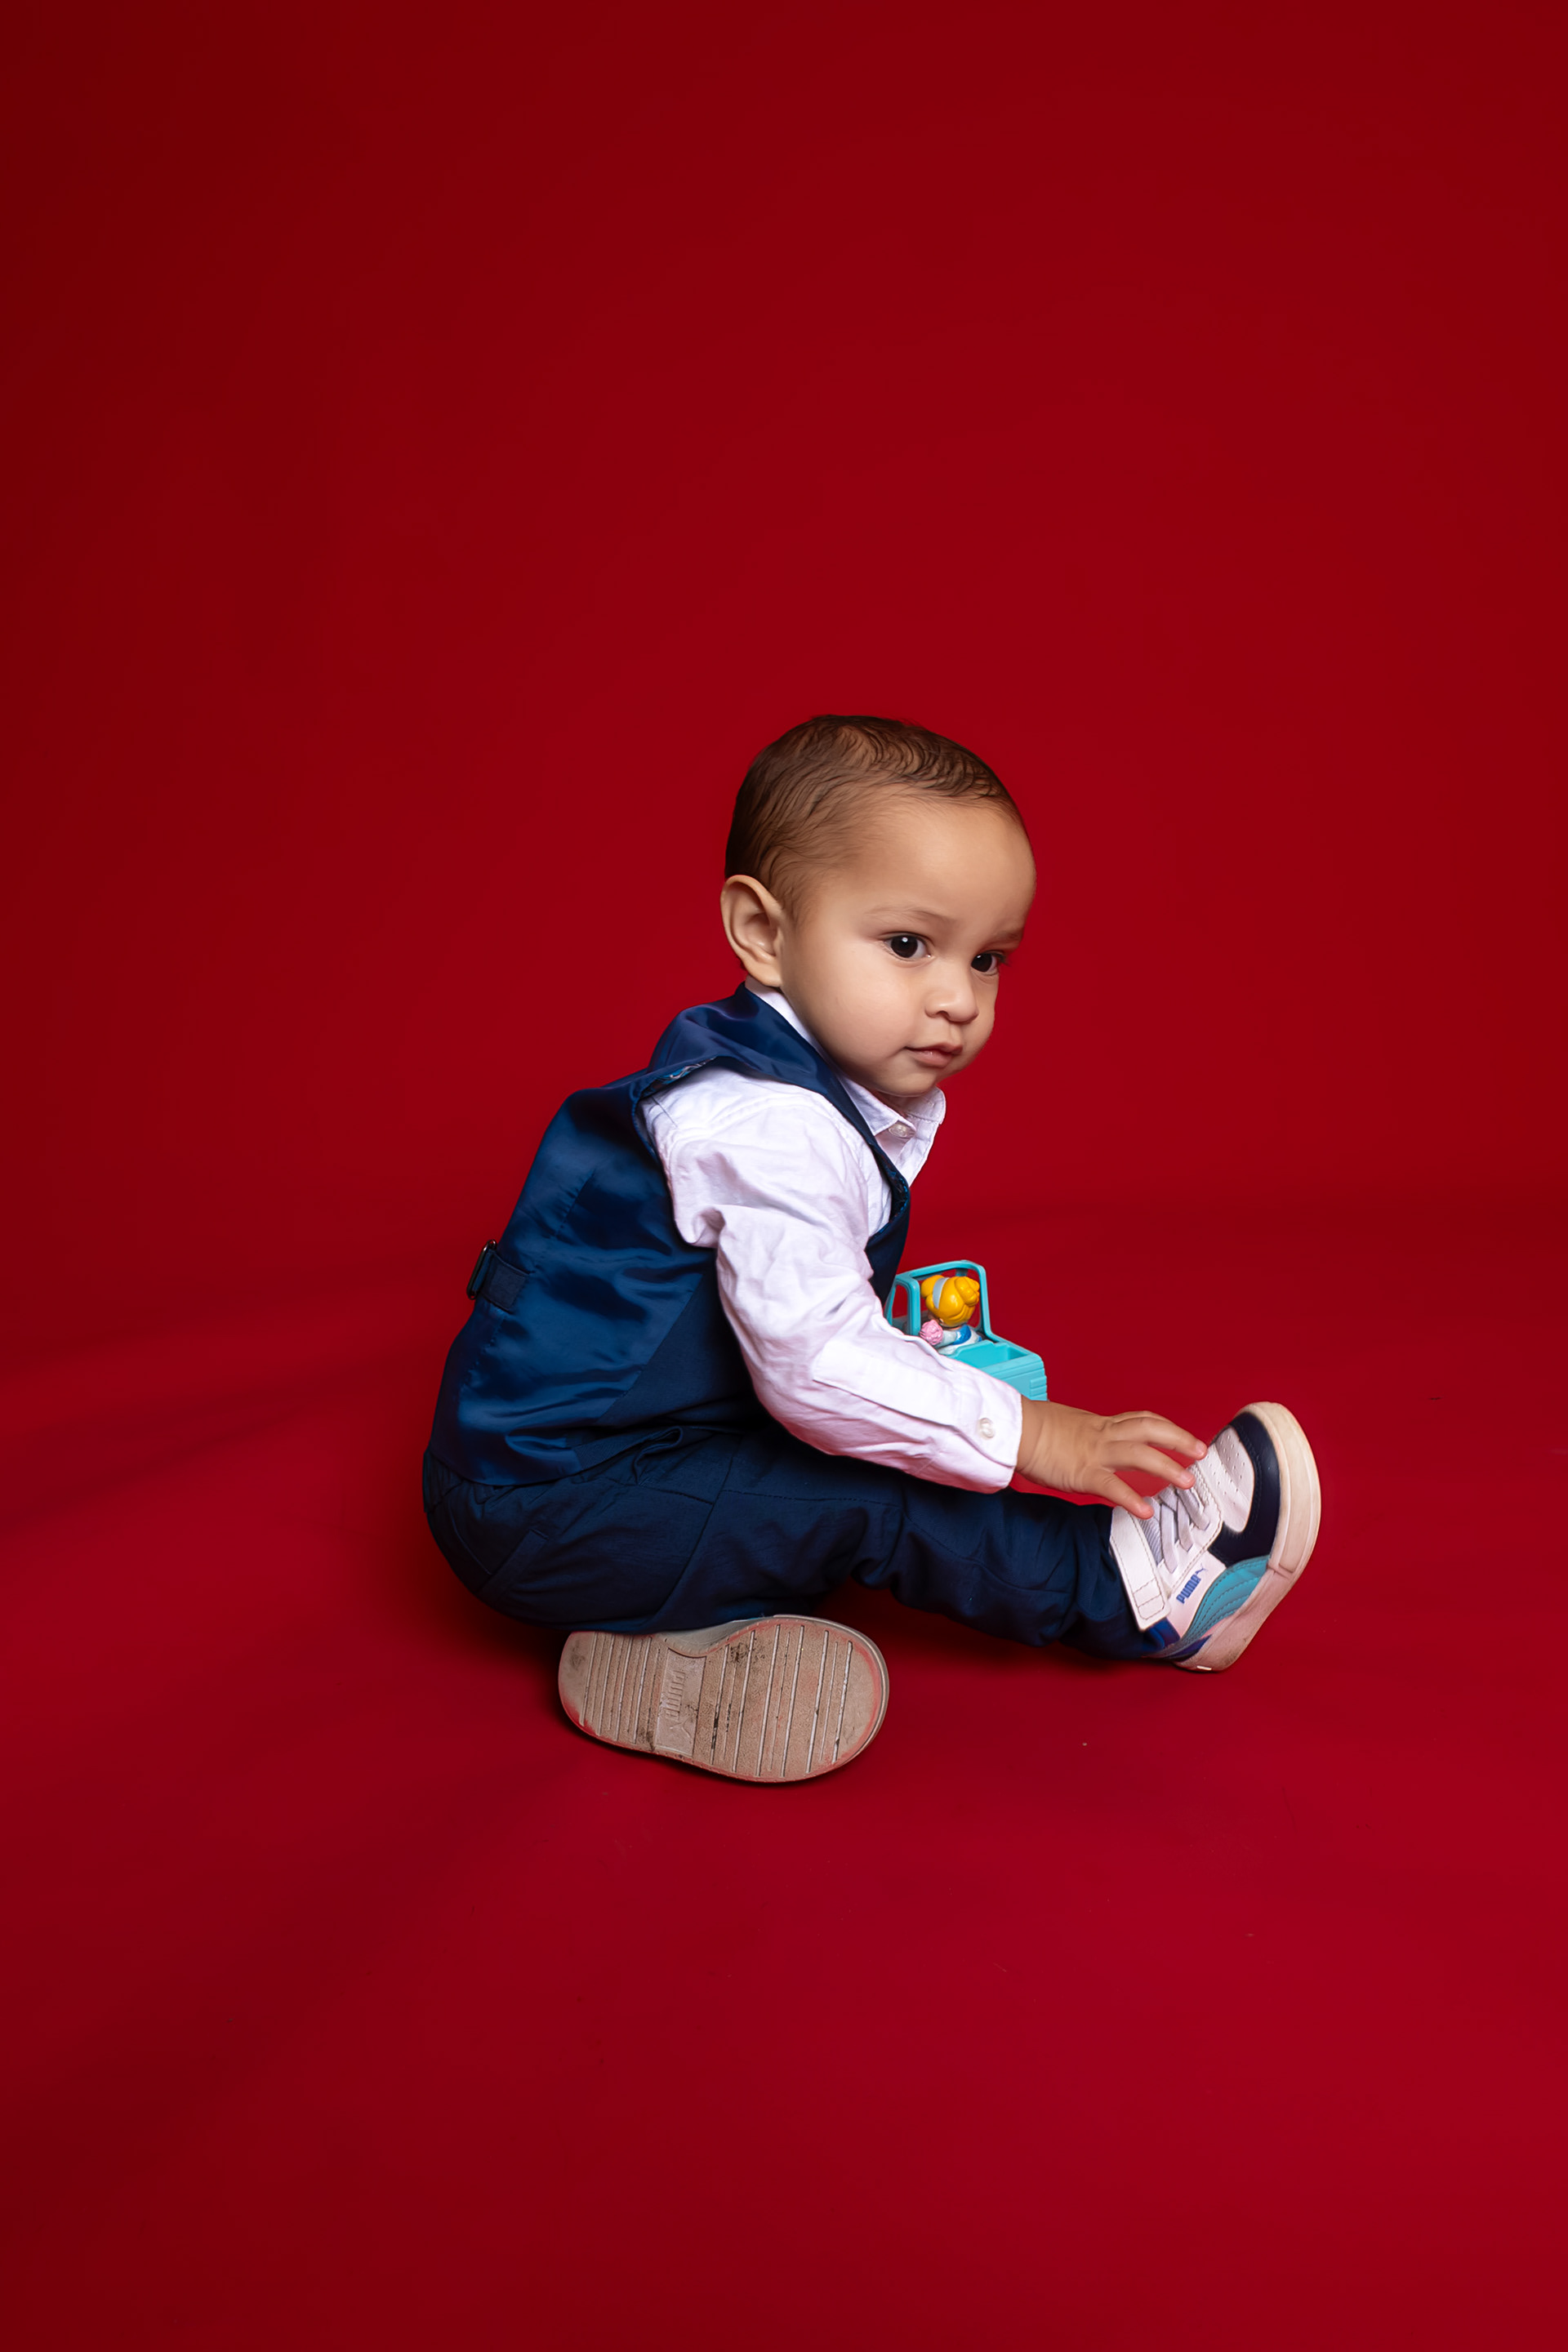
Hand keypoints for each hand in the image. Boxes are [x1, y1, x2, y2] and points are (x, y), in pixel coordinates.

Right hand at [1015, 1399, 1204, 1515]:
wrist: (1014, 1430)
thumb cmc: (1032, 1429)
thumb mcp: (1067, 1425)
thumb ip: (1086, 1435)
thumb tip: (1090, 1443)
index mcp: (1100, 1424)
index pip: (1142, 1420)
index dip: (1167, 1428)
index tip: (1183, 1437)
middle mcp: (1103, 1435)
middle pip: (1150, 1430)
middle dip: (1179, 1440)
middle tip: (1200, 1452)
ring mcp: (1095, 1454)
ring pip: (1140, 1455)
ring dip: (1167, 1468)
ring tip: (1187, 1483)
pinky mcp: (1082, 1473)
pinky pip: (1112, 1486)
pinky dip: (1132, 1499)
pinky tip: (1146, 1511)